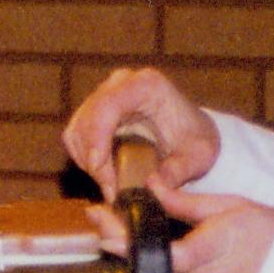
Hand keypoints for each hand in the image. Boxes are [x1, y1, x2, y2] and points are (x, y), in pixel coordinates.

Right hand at [63, 67, 220, 198]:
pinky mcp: (93, 110)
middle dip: (93, 158)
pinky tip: (103, 174)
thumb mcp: (198, 158)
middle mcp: (119, 83)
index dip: (96, 137)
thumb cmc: (196, 141)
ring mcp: (103, 94)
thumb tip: (152, 185)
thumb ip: (178, 171)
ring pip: (76, 130)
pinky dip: (84, 158)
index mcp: (146, 85)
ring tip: (109, 185)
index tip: (98, 167)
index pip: (107, 106)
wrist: (193, 134)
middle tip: (109, 188)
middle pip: (87, 120)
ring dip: (86, 161)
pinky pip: (75, 136)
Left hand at [87, 183, 273, 272]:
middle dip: (125, 245)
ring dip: (141, 262)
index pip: (168, 257)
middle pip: (154, 269)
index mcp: (215, 253)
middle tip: (102, 221)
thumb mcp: (230, 207)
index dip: (135, 249)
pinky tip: (155, 259)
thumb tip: (151, 186)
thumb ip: (186, 202)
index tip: (107, 237)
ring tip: (121, 235)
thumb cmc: (269, 233)